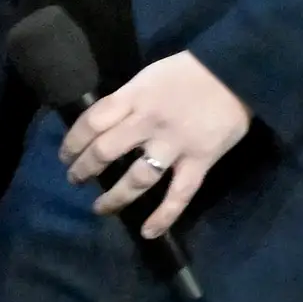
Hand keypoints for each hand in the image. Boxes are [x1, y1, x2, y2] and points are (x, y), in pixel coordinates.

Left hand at [63, 51, 251, 237]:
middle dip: (84, 169)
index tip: (65, 154)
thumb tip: (107, 121)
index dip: (73, 141)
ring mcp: (173, 144)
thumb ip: (129, 98)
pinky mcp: (199, 161)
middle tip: (75, 179)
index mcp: (135, 96)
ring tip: (100, 208)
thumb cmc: (191, 70)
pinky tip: (148, 232)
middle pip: (105, 151)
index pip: (92, 122)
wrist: (237, 70)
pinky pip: (179, 194)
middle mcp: (148, 122)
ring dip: (114, 197)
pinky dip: (164, 216)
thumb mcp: (151, 74)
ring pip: (136, 178)